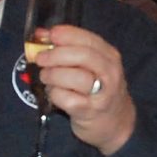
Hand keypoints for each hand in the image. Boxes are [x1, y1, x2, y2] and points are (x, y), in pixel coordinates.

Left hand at [29, 20, 135, 156]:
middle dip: (57, 55)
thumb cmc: (97, 89)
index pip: (88, 39)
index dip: (66, 35)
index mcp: (110, 56)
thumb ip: (69, 49)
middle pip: (83, 56)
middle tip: (41, 58)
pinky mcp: (89, 111)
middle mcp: (110, 73)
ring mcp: (101, 94)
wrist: (115, 122)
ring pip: (74, 77)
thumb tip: (40, 34)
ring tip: (46, 77)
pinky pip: (66, 98)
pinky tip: (54, 93)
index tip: (49, 35)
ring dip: (53, 75)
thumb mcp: (91, 66)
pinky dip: (54, 94)